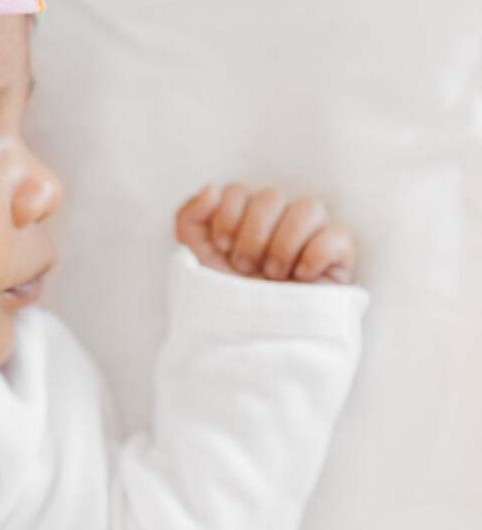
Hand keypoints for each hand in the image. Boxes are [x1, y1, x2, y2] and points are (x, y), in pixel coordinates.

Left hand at [175, 182, 357, 283]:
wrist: (252, 342)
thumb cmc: (227, 300)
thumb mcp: (196, 260)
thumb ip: (190, 218)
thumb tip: (212, 188)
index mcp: (247, 219)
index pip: (239, 191)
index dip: (227, 217)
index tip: (223, 250)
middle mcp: (280, 223)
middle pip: (271, 196)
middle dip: (252, 236)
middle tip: (246, 268)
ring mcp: (312, 238)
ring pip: (310, 207)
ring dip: (283, 244)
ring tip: (273, 275)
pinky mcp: (339, 260)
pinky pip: (338, 235)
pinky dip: (315, 255)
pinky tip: (300, 278)